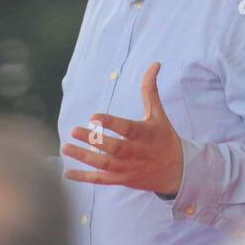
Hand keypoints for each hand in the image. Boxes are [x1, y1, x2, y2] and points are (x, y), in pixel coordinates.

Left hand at [61, 62, 183, 195]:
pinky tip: (67, 172)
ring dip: (84, 157)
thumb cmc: (165, 138)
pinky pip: (101, 180)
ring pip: (104, 164)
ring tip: (66, 147)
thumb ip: (150, 90)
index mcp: (144, 134)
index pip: (126, 128)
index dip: (110, 123)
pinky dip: (85, 178)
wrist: (178, 171)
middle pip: (112, 148)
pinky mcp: (123, 179)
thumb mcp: (158, 114)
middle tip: (74, 130)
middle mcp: (135, 152)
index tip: (94, 116)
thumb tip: (154, 64)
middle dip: (93, 140)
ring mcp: (128, 168)